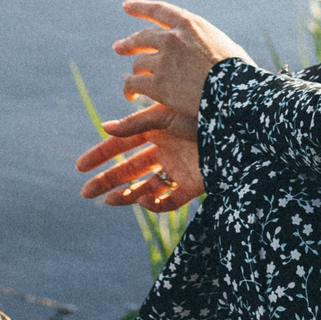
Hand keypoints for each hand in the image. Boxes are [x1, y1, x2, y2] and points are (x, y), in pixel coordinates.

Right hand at [76, 101, 202, 211]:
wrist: (240, 130)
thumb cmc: (203, 115)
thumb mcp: (166, 117)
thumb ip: (136, 124)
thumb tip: (104, 127)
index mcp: (157, 129)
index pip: (121, 144)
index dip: (100, 155)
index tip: (80, 166)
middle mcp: (165, 150)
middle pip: (130, 169)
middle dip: (107, 180)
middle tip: (84, 192)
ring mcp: (178, 169)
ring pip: (146, 187)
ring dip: (126, 195)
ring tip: (108, 201)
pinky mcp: (194, 186)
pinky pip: (169, 200)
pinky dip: (155, 203)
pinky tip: (142, 200)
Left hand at [111, 0, 250, 120]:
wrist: (236, 93)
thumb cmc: (240, 73)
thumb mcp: (225, 45)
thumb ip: (206, 42)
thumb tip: (202, 47)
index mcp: (190, 24)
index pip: (159, 10)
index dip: (141, 8)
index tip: (126, 6)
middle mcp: (173, 38)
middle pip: (143, 38)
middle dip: (129, 43)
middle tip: (119, 48)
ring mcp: (164, 60)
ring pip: (138, 63)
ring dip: (135, 72)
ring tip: (131, 84)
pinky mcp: (158, 84)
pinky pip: (135, 84)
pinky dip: (130, 89)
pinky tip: (130, 96)